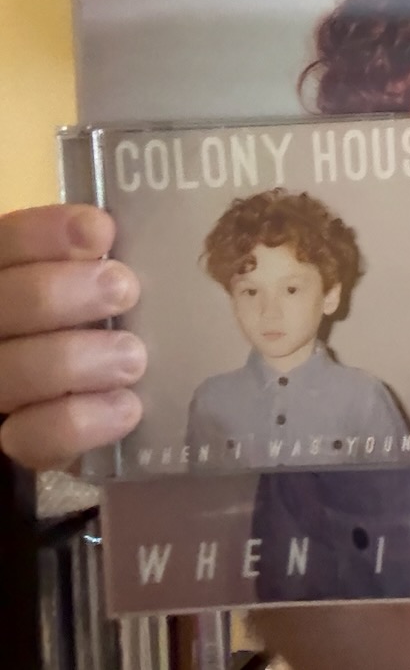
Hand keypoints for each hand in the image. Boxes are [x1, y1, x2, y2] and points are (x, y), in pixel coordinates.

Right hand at [0, 204, 143, 469]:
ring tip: (132, 356)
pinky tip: (127, 407)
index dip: (44, 234)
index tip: (101, 232)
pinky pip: (31, 437)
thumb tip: (129, 231)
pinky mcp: (18, 443)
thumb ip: (105, 259)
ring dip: (75, 359)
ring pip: (11, 371)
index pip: (7, 243)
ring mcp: (0, 389)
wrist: (104, 399)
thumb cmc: (117, 319)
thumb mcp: (106, 280)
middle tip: (123, 290)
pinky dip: (82, 421)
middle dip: (61, 293)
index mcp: (10, 274)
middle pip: (5, 303)